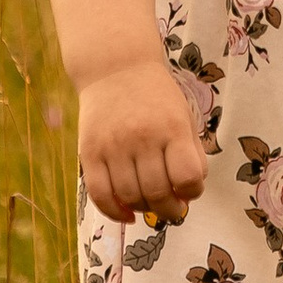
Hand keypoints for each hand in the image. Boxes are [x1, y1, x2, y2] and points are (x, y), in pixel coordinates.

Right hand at [76, 65, 209, 226]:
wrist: (115, 68)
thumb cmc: (156, 98)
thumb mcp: (184, 117)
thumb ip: (192, 154)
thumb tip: (189, 195)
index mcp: (172, 128)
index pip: (187, 177)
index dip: (192, 192)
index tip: (189, 191)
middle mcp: (142, 137)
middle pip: (157, 194)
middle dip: (169, 210)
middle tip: (172, 210)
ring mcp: (113, 146)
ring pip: (130, 197)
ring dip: (144, 210)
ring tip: (150, 204)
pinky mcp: (90, 152)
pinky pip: (100, 194)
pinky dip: (114, 213)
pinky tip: (127, 214)